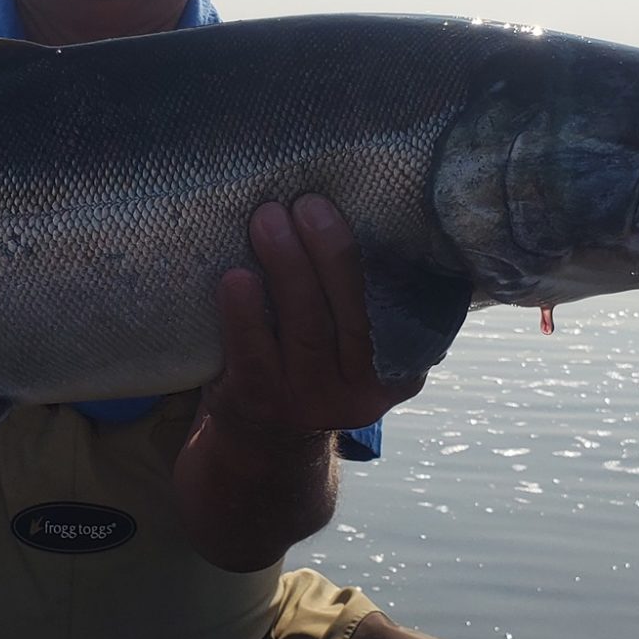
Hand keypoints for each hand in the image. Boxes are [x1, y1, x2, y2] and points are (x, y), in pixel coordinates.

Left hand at [201, 195, 426, 438]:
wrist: (259, 440)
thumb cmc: (305, 361)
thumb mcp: (349, 344)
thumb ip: (360, 297)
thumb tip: (353, 198)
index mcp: (398, 368)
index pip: (404, 310)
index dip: (388, 258)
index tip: (373, 206)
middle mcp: (362, 390)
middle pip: (355, 315)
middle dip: (332, 252)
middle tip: (308, 203)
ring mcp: (310, 401)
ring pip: (307, 328)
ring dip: (287, 267)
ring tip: (268, 219)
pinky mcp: (261, 402)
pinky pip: (254, 355)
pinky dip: (244, 314)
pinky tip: (235, 278)